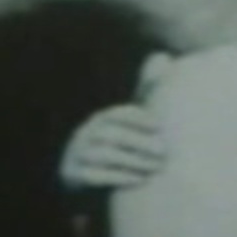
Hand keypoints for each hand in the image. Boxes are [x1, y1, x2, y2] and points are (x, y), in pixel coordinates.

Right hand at [59, 53, 172, 189]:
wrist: (87, 177)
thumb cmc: (119, 141)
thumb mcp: (131, 116)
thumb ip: (147, 89)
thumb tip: (164, 55)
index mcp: (102, 119)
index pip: (118, 113)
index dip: (137, 118)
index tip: (158, 125)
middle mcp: (86, 133)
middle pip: (111, 135)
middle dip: (139, 142)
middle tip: (164, 152)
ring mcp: (77, 154)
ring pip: (103, 155)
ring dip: (132, 161)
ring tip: (155, 167)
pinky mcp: (72, 175)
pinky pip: (93, 176)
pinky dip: (117, 177)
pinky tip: (139, 180)